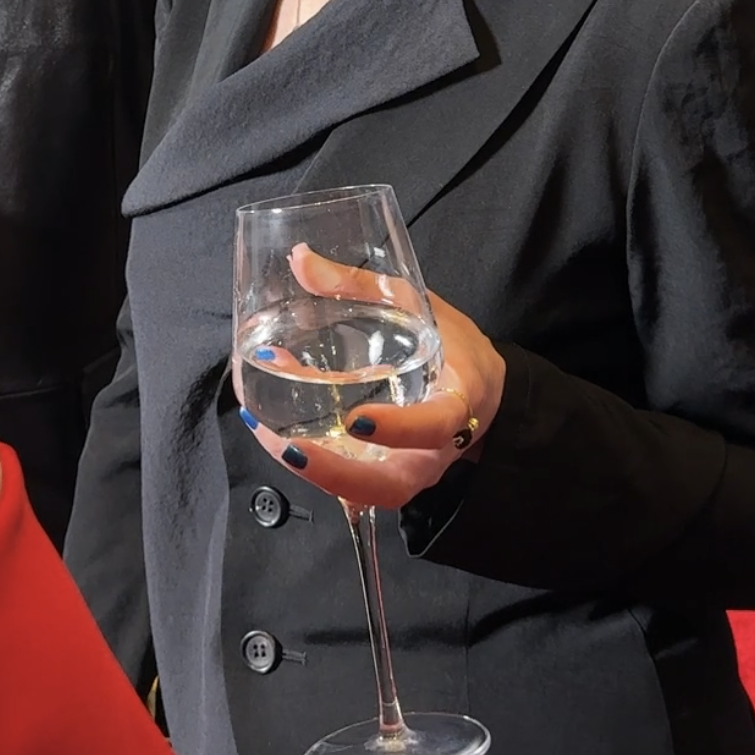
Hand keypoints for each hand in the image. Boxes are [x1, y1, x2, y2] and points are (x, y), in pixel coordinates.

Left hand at [235, 242, 506, 510]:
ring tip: (271, 439)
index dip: (399, 429)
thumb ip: (359, 285)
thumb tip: (300, 260)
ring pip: (372, 494)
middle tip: (289, 447)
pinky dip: (321, 470)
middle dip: (339, 473)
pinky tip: (279, 442)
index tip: (355, 418)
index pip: (436, 426)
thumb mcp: (417, 304)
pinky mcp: (392, 474)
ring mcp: (414, 468)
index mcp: (457, 400)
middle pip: (394, 485)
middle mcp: (438, 448)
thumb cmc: (452, 343)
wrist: (483, 388)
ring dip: (320, 475)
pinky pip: (359, 487)